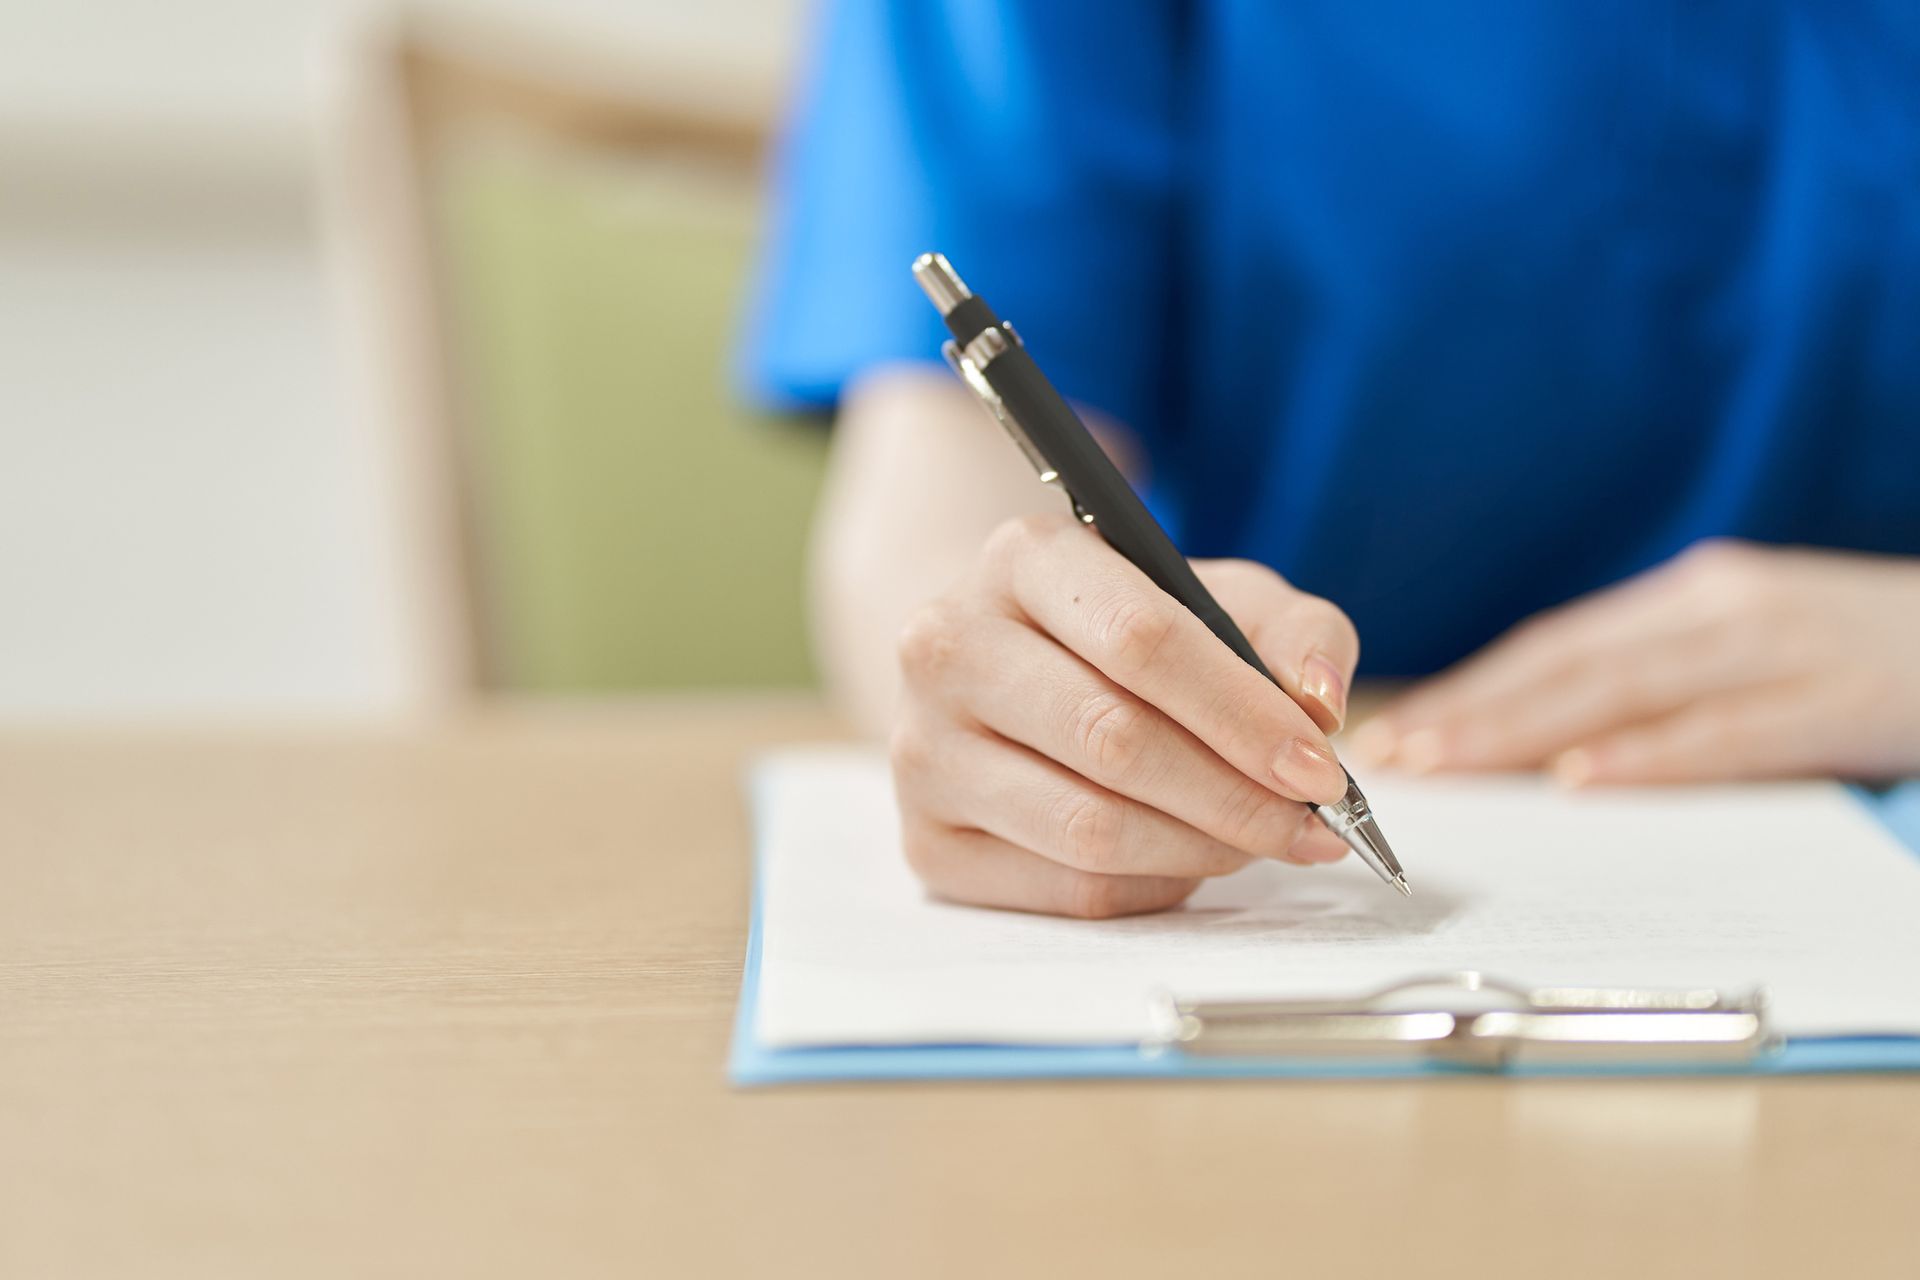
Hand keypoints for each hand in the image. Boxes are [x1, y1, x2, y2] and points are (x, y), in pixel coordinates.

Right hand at [891, 513, 1359, 917]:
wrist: (997, 671)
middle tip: (1312, 828)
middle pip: (1114, 740)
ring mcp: (922, 748)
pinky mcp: (925, 839)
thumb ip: (1295, 634)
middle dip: (1236, 797)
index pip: (1142, 640)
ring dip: (1200, 850)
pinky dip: (1152, 888)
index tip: (1322, 771)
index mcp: (1023, 558)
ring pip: (1090, 829)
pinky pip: (1065, 890)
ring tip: (1257, 841)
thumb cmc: (1124, 635)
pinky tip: (1184, 860)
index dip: (1243, 715)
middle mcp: (948, 645)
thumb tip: (1320, 707)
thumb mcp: (1217, 598)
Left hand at [1352, 540, 1919, 784]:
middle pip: (1570, 665)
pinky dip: (1652, 755)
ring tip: (1451, 765)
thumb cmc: (1868, 657)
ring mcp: (1781, 644)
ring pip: (1626, 690)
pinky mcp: (1840, 694)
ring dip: (1526, 731)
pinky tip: (1585, 781)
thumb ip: (1664, 685)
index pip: (1555, 649)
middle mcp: (1720, 608)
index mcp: (1692, 600)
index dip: (1470, 691)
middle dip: (1472, 713)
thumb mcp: (1755, 651)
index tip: (1398, 735)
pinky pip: (1730, 731)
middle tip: (1392, 759)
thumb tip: (1553, 751)